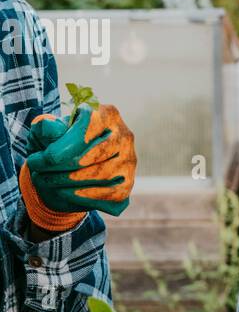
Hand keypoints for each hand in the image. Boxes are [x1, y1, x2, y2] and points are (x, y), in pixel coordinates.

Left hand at [23, 103, 136, 219]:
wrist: (77, 161)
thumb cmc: (63, 141)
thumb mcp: (50, 130)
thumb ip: (47, 127)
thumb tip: (48, 128)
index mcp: (107, 114)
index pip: (82, 135)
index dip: (55, 152)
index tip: (35, 161)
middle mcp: (124, 136)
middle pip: (88, 158)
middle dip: (56, 170)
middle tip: (37, 174)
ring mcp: (129, 161)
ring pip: (97, 178)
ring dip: (66, 184)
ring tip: (47, 183)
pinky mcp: (127, 183)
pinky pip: (105, 195)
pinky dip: (81, 197)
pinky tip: (63, 193)